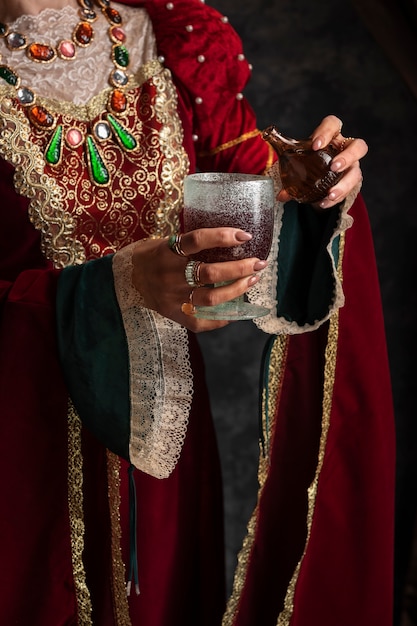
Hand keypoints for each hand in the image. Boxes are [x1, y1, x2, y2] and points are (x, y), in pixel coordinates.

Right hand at [131, 228, 267, 331]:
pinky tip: (234, 310)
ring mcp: (173, 297)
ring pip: (212, 298)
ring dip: (237, 289)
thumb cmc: (149, 257)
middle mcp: (170, 274)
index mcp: (167, 251)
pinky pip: (202, 321)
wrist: (124, 280)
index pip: (198, 240)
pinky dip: (222, 317)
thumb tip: (227, 240)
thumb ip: (189, 244)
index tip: (244, 236)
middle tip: (258, 263)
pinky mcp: (174, 314)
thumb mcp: (165, 242)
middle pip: (211, 273)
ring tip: (252, 280)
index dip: (223, 236)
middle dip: (240, 268)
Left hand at [277, 114, 367, 208]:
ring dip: (344, 184)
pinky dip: (337, 198)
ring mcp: (351, 166)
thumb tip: (281, 195)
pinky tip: (324, 203)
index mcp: (331, 137)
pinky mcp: (351, 182)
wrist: (317, 179)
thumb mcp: (297, 164)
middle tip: (333, 167)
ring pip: (356, 171)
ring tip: (330, 193)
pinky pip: (350, 190)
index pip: (333, 125)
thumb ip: (289, 176)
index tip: (315, 145)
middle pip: (358, 146)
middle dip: (347, 156)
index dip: (326, 132)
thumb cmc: (308, 163)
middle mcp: (345, 149)